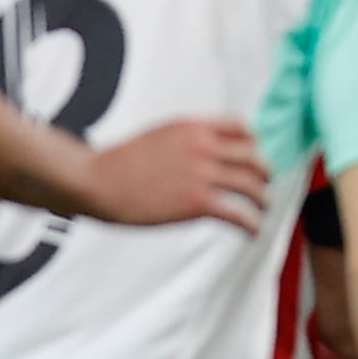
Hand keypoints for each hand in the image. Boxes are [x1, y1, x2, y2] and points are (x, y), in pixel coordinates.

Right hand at [75, 118, 266, 231]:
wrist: (93, 181)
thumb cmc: (114, 164)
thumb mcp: (155, 137)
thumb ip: (183, 141)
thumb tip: (197, 154)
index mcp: (192, 127)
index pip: (241, 128)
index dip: (253, 142)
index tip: (253, 155)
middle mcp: (203, 146)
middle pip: (252, 157)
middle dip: (263, 172)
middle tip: (264, 183)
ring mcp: (202, 174)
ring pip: (251, 185)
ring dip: (262, 199)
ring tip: (263, 209)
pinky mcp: (197, 202)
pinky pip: (238, 213)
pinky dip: (251, 223)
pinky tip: (253, 231)